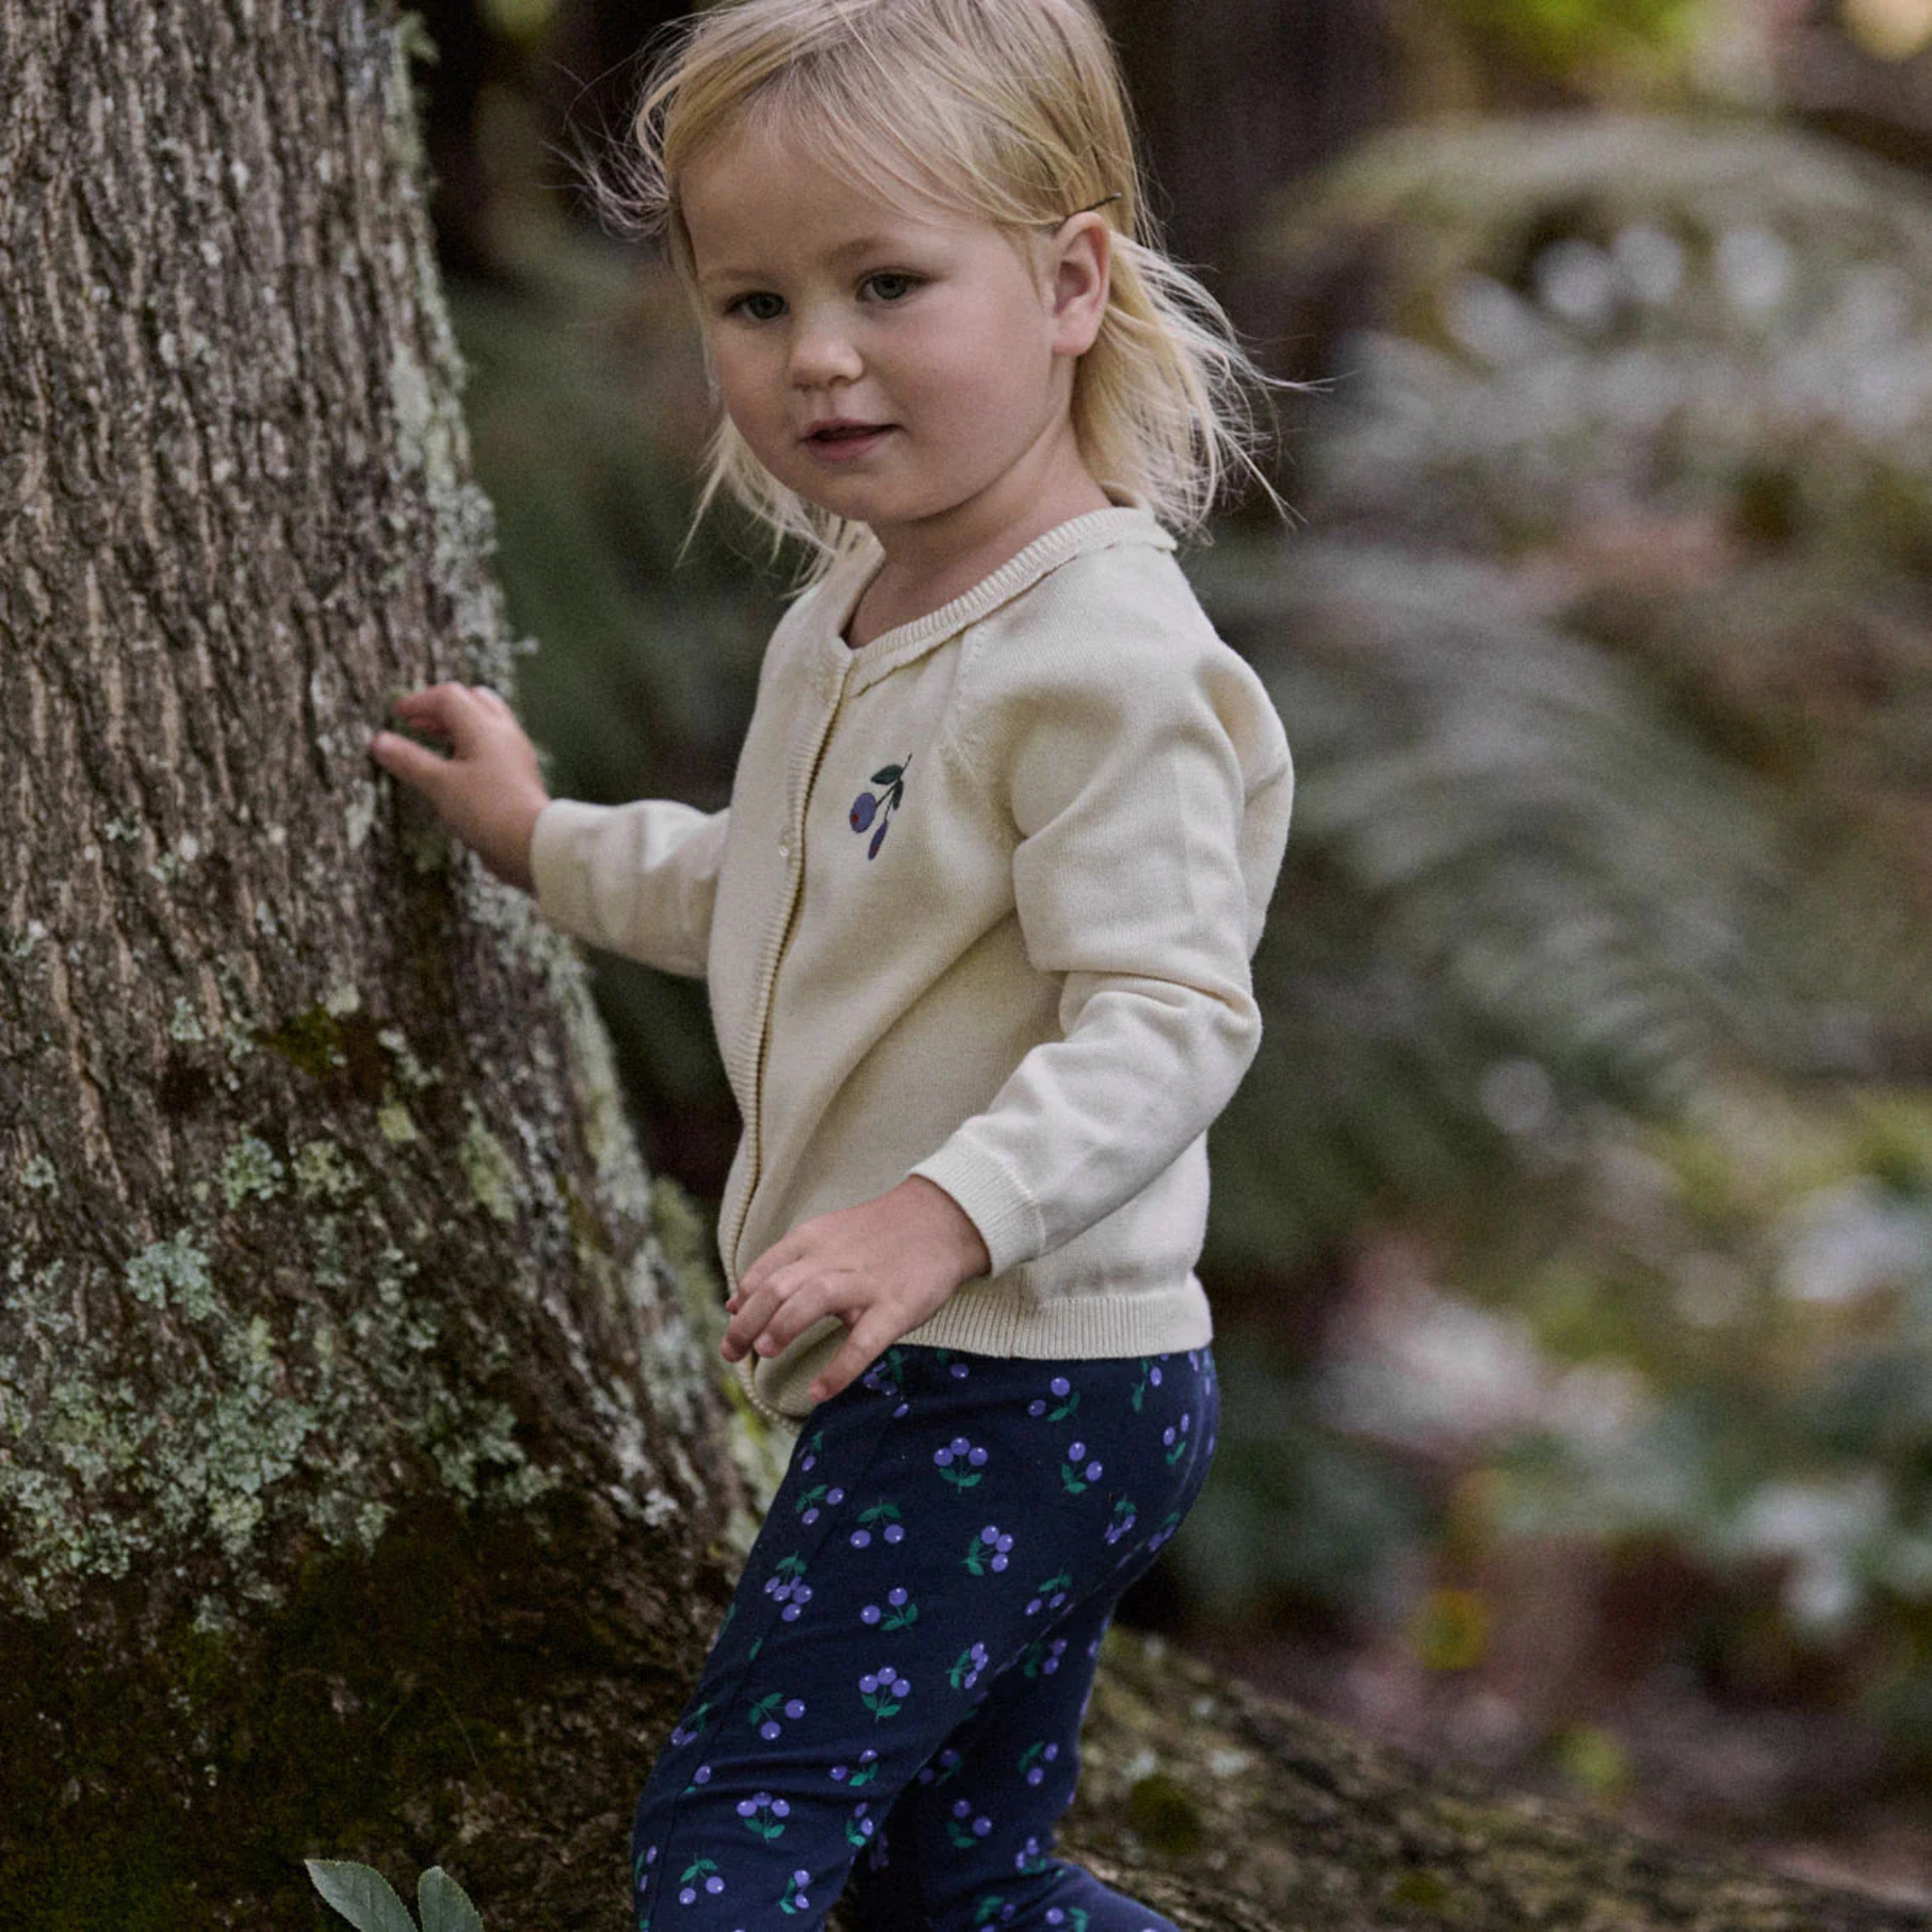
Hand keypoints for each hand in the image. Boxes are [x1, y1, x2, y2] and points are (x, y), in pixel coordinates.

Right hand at [367, 682, 549, 892]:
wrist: (532, 844)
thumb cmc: (487, 811)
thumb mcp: (439, 785)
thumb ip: (409, 760)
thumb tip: (379, 741)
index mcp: (484, 727)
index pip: (449, 697)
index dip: (419, 702)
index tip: (397, 714)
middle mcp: (505, 733)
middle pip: (473, 701)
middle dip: (442, 708)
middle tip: (417, 723)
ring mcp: (516, 753)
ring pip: (487, 723)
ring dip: (458, 726)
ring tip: (433, 741)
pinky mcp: (520, 775)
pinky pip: (495, 747)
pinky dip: (472, 745)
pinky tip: (458, 767)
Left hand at [722, 1177, 992, 1404]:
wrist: (943, 1220)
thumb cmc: (877, 1236)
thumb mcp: (824, 1238)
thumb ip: (779, 1267)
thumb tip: (732, 1303)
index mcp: (813, 1240)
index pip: (764, 1270)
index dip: (742, 1302)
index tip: (731, 1329)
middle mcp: (833, 1259)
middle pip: (779, 1286)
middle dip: (748, 1321)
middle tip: (731, 1352)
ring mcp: (865, 1283)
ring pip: (814, 1300)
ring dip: (784, 1325)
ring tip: (765, 1352)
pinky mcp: (896, 1307)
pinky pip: (864, 1341)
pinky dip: (839, 1369)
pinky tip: (819, 1393)